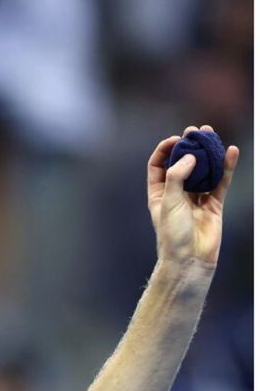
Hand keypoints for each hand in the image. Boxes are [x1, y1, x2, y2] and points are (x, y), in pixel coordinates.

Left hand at [147, 125, 239, 268]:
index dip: (166, 149)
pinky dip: (226, 167)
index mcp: (159, 192)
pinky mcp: (214, 204)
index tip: (177, 139)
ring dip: (208, 153)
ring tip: (212, 134)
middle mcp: (177, 193)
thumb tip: (189, 157)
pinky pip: (221, 182)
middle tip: (197, 131)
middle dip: (189, 146)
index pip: (159, 164)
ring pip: (204, 170)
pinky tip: (231, 152)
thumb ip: (177, 177)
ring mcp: (196, 198)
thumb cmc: (173, 234)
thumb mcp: (169, 202)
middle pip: (183, 163)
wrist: (191, 259)